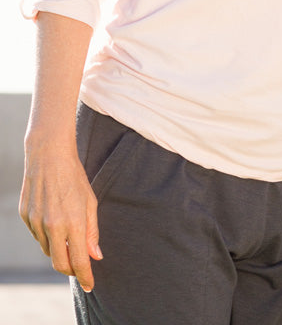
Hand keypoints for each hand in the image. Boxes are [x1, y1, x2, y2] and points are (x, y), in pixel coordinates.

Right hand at [20, 141, 101, 290]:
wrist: (48, 157)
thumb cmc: (75, 178)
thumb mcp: (90, 203)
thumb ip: (92, 232)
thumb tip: (95, 256)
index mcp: (73, 222)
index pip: (79, 260)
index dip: (85, 276)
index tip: (90, 286)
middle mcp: (52, 226)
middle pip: (59, 262)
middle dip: (71, 269)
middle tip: (80, 269)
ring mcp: (35, 223)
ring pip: (48, 249)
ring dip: (60, 250)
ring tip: (70, 237)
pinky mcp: (25, 218)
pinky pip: (38, 236)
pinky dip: (48, 237)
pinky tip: (54, 222)